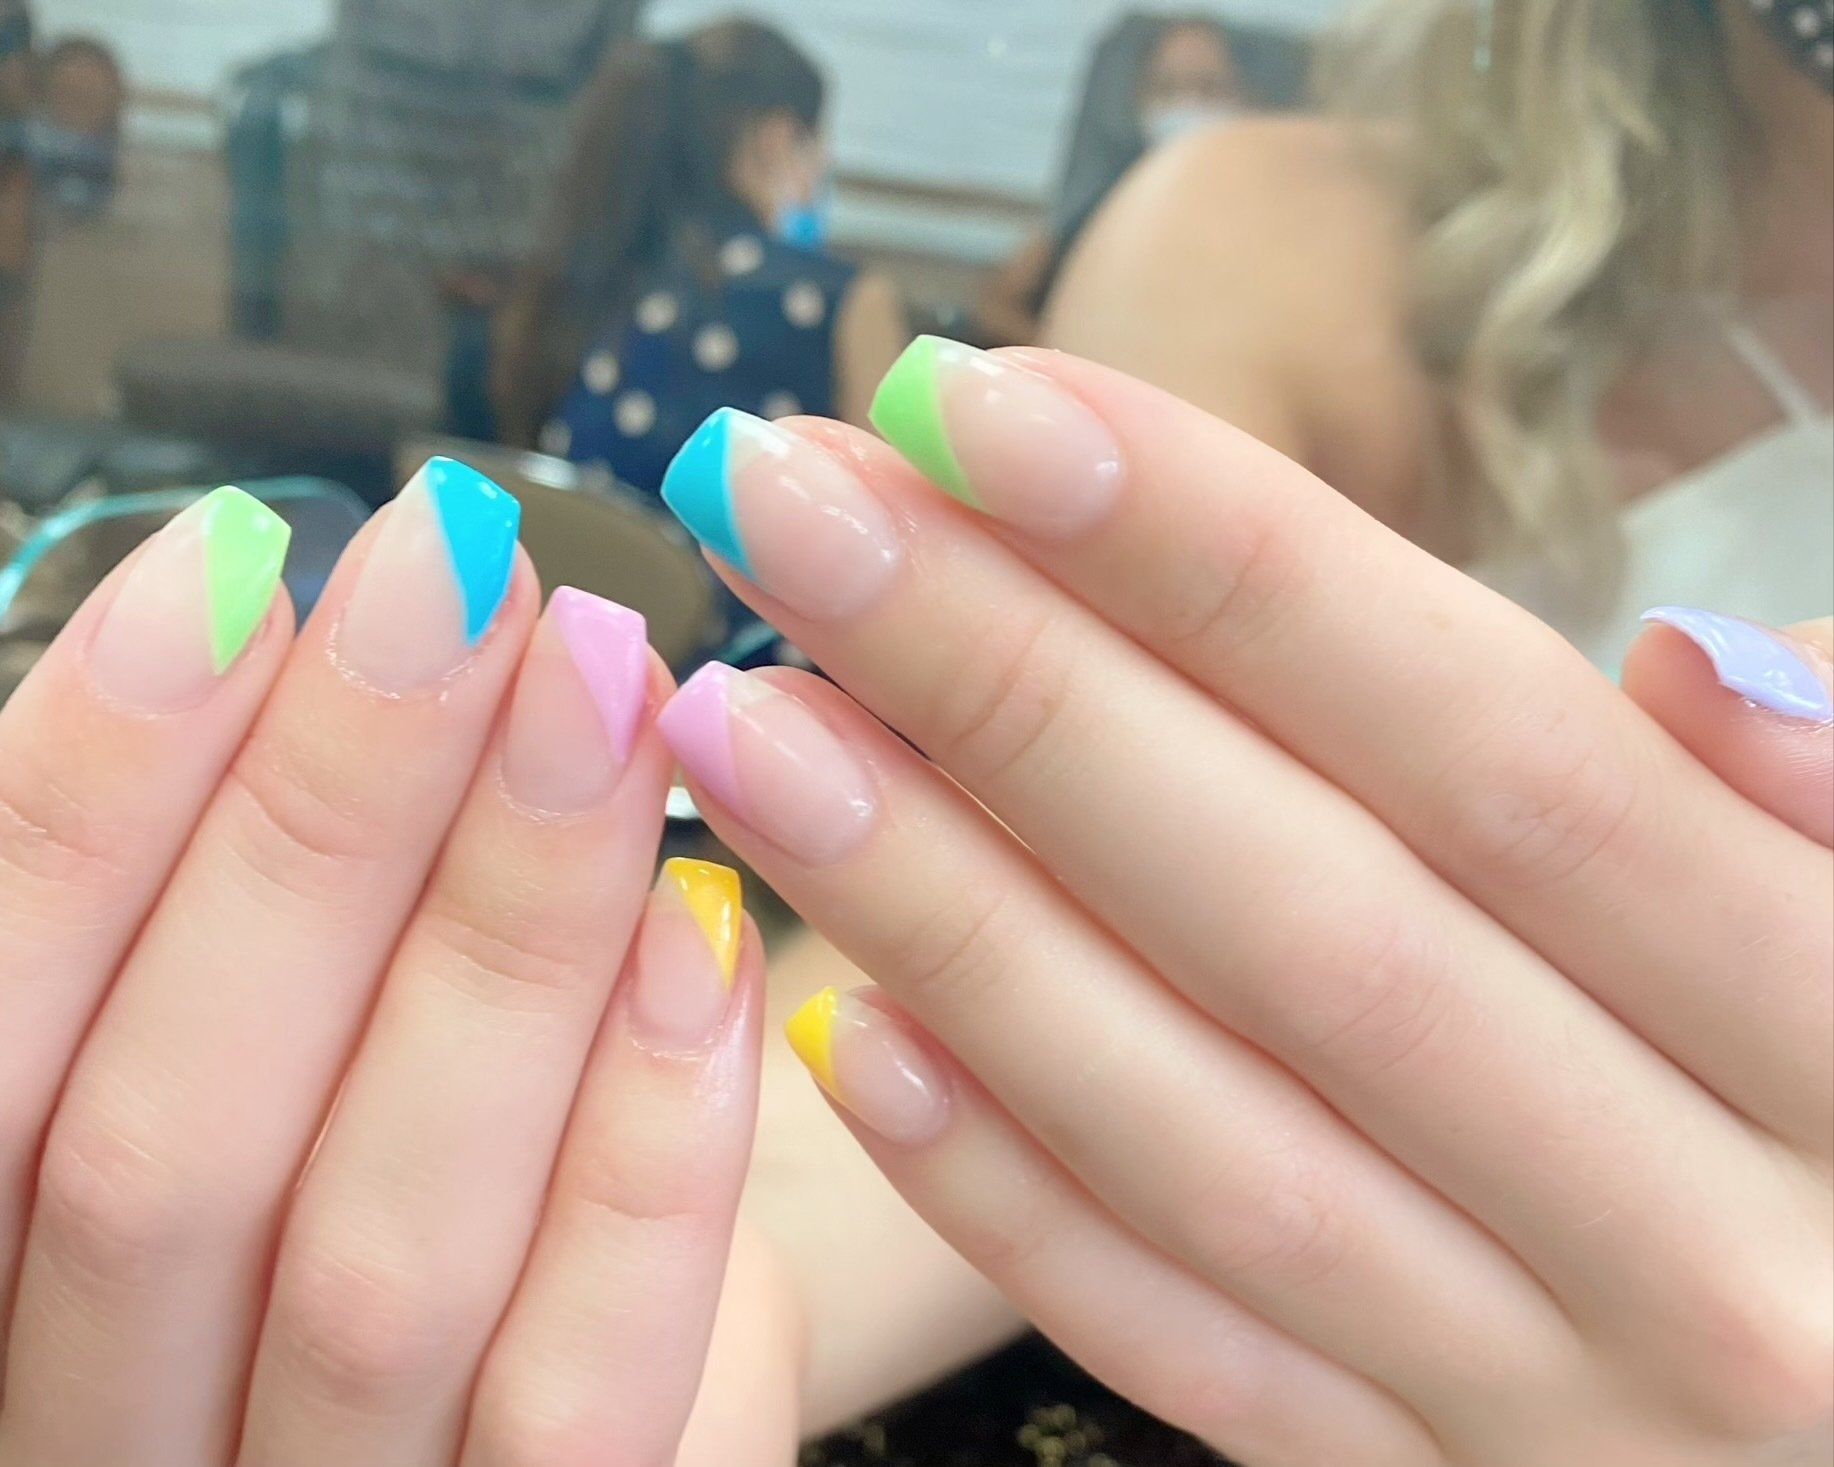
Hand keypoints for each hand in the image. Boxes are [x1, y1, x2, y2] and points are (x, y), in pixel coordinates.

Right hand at [0, 464, 762, 1466]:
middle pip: (171, 1146)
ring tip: (606, 690)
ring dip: (502, 936)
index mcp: (10, 1297)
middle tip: (464, 578)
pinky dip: (644, 1155)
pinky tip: (710, 931)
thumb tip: (318, 648)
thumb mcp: (265, 1101)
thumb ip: (251, 954)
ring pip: (374, 1256)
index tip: (233, 566)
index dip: (92, 795)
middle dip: (323, 820)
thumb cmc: (370, 1241)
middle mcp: (113, 1433)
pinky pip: (582, 1388)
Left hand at [653, 345, 1833, 1466]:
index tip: (977, 413)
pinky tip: (840, 1021)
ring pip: (1195, 1133)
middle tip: (790, 512)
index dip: (1224, 566)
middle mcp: (1697, 1243)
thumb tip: (1699, 665)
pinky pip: (1178, 1344)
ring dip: (947, 912)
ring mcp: (1540, 1394)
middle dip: (1014, 689)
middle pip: (1299, 918)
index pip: (1489, 754)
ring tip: (751, 727)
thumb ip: (1800, 814)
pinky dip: (1003, 1190)